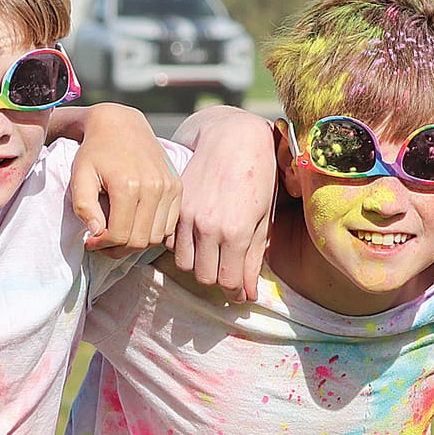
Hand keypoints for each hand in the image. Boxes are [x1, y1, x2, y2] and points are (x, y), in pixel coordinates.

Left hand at [71, 103, 180, 255]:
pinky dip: (153, 232)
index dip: (102, 246)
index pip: (120, 235)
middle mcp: (154, 187)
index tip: (90, 241)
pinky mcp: (177, 187)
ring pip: (156, 237)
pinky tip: (135, 224)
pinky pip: (169, 225)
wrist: (121, 125)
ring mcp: (170, 187)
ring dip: (136, 243)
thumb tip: (97, 234)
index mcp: (128, 185)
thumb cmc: (95, 151)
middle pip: (140, 241)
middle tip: (102, 243)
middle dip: (117, 249)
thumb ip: (84, 206)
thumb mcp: (80, 176)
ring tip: (118, 235)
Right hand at [170, 109, 275, 300]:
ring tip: (212, 255)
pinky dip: (182, 247)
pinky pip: (171, 242)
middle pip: (204, 277)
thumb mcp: (262, 220)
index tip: (240, 295)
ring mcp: (187, 216)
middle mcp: (208, 227)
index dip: (236, 293)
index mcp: (235, 232)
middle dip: (217, 280)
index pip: (229, 281)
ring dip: (198, 264)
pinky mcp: (175, 206)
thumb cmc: (258, 177)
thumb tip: (247, 295)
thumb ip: (254, 260)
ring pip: (184, 263)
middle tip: (227, 272)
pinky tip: (196, 237)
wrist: (233, 139)